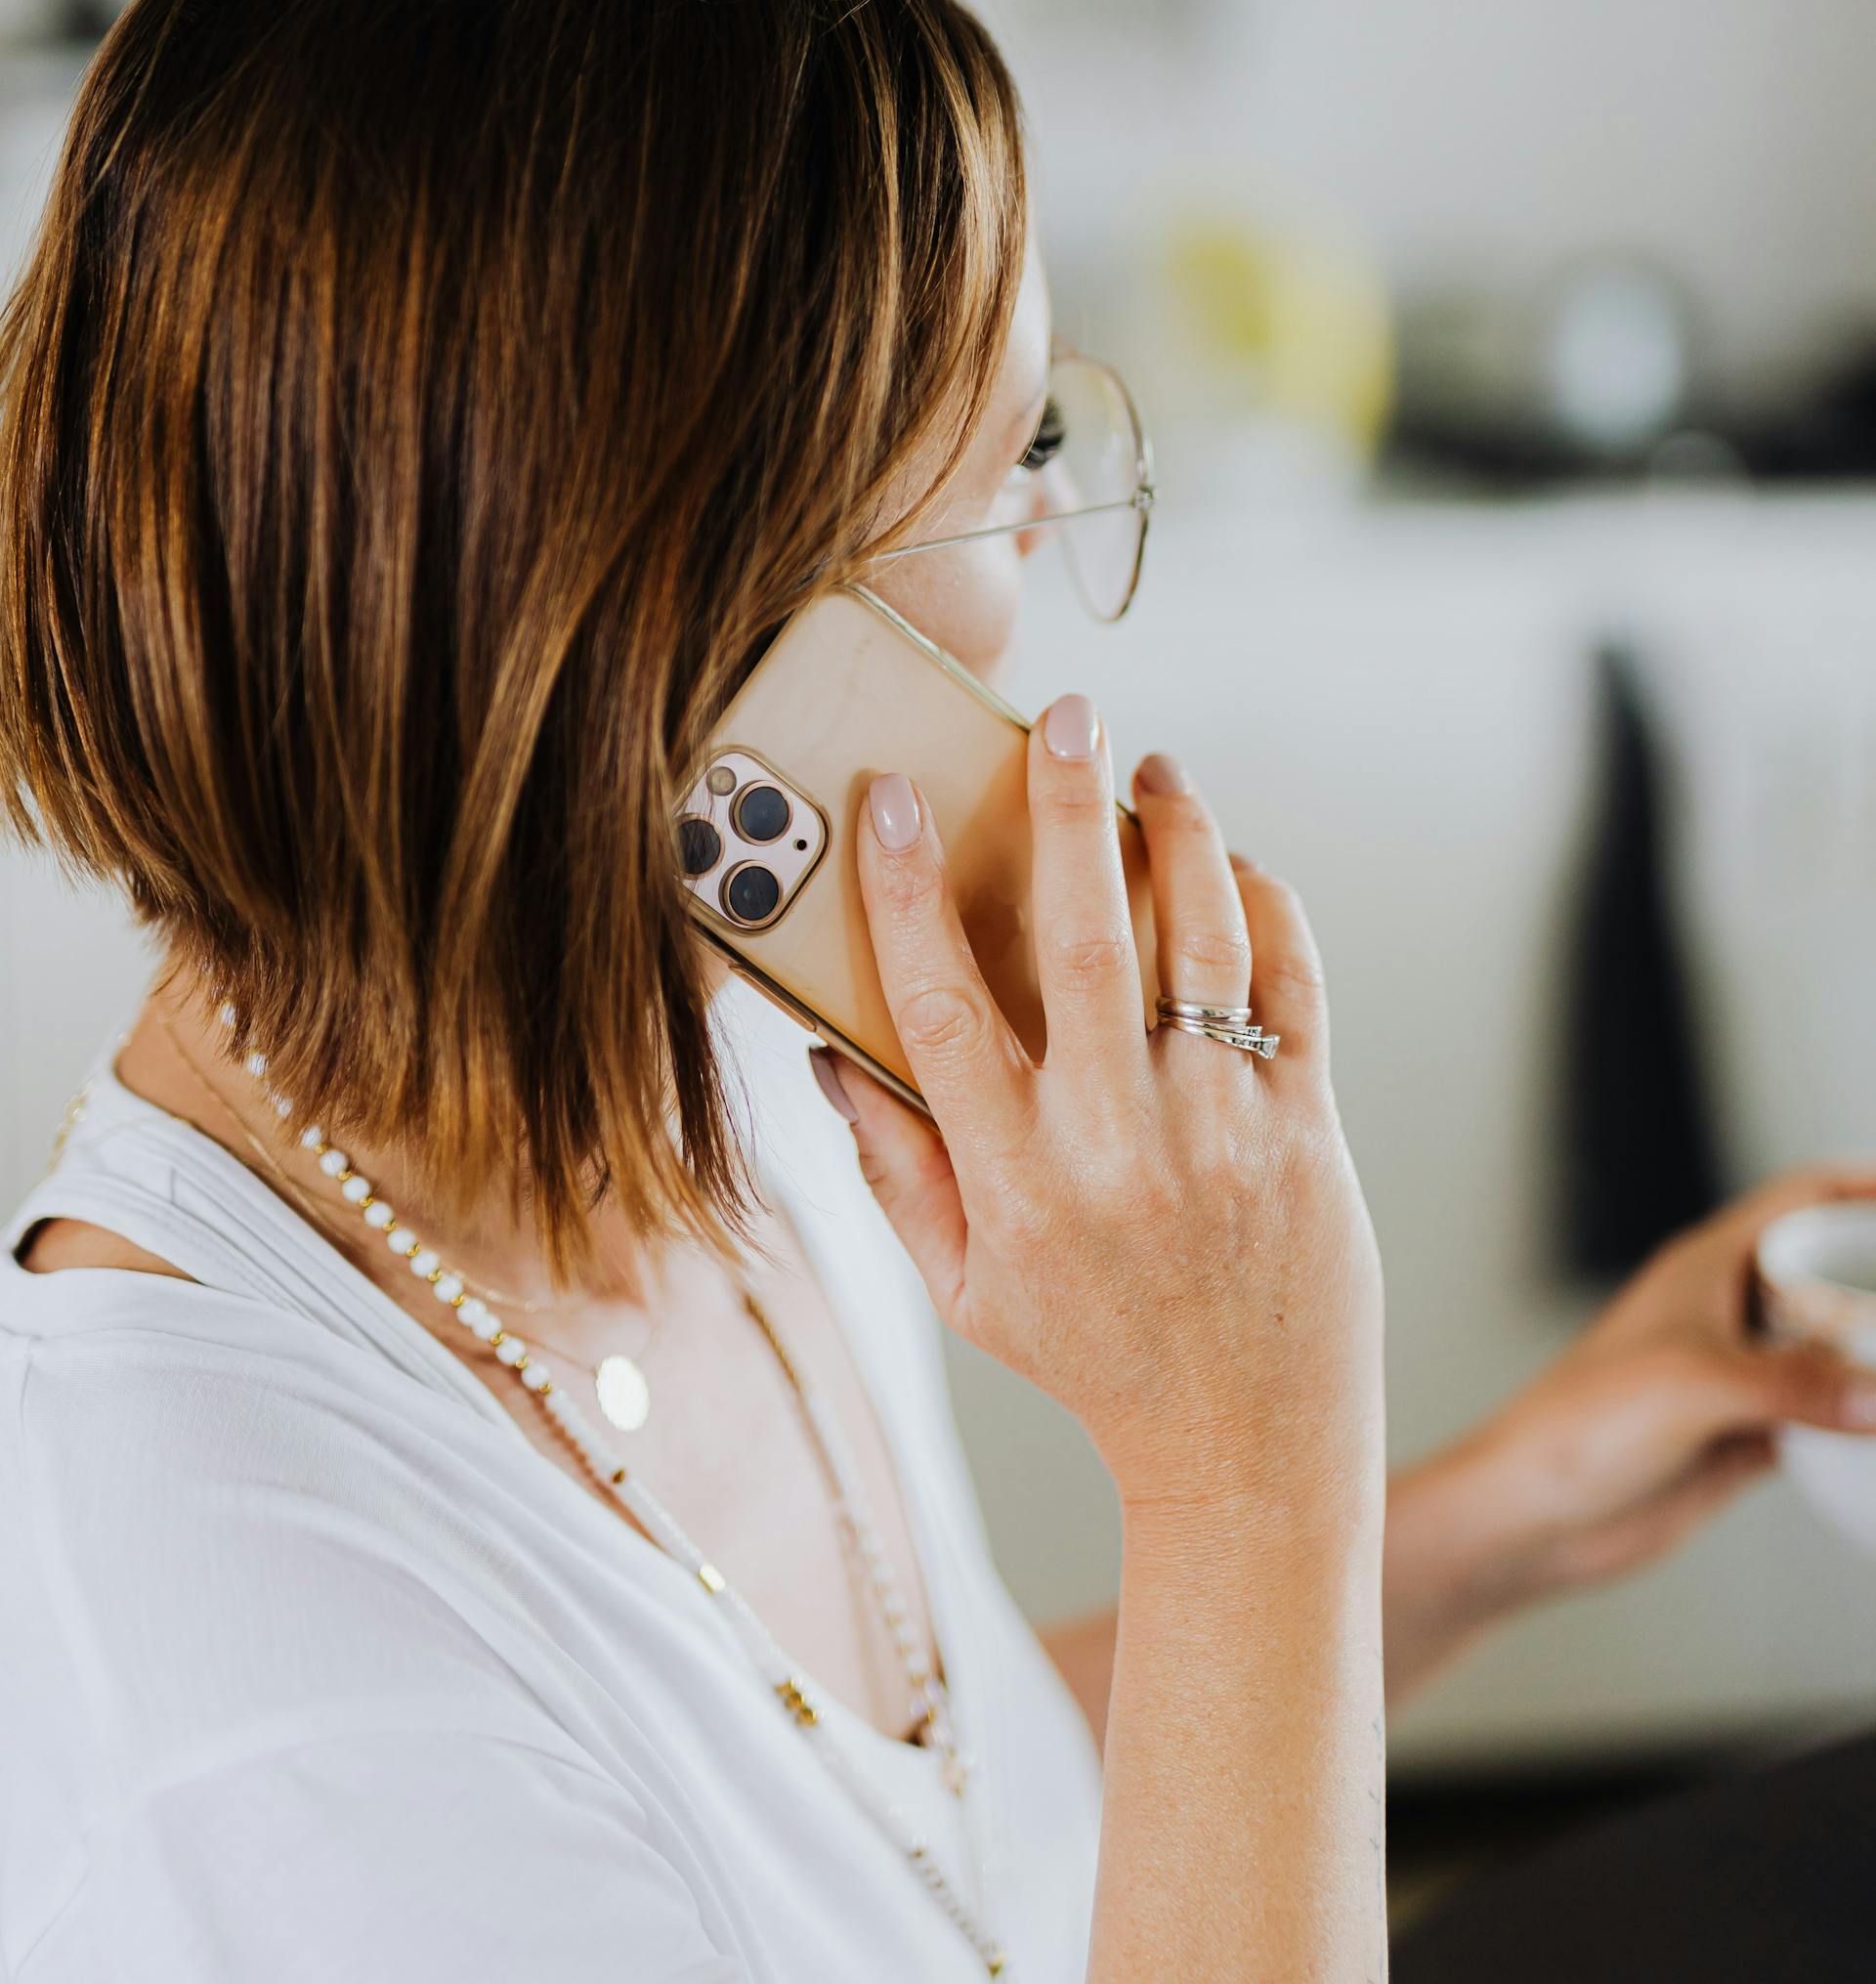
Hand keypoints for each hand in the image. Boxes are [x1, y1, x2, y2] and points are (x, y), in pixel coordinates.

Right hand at [822, 711, 1383, 1531]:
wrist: (1248, 1447)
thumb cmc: (1093, 1359)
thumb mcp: (964, 1289)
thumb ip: (894, 1170)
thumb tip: (831, 1056)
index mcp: (1016, 1178)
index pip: (940, 1005)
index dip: (902, 890)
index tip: (888, 795)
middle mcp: (1118, 1141)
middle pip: (1089, 937)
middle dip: (1069, 809)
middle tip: (1064, 713)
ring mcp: (1224, 1126)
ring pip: (1206, 936)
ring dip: (1182, 832)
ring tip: (1155, 772)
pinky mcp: (1307, 1123)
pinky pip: (1292, 981)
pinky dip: (1267, 903)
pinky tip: (1237, 865)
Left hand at [1384, 1165, 1875, 1705]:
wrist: (1537, 1513)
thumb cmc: (1579, 1425)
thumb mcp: (1692, 1386)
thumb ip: (1789, 1384)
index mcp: (1708, 1267)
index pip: (1799, 1201)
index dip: (1860, 1188)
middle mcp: (1728, 1313)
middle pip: (1828, 1275)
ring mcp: (1740, 1377)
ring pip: (1832, 1351)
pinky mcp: (1745, 1437)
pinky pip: (1824, 1420)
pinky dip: (1862, 1427)